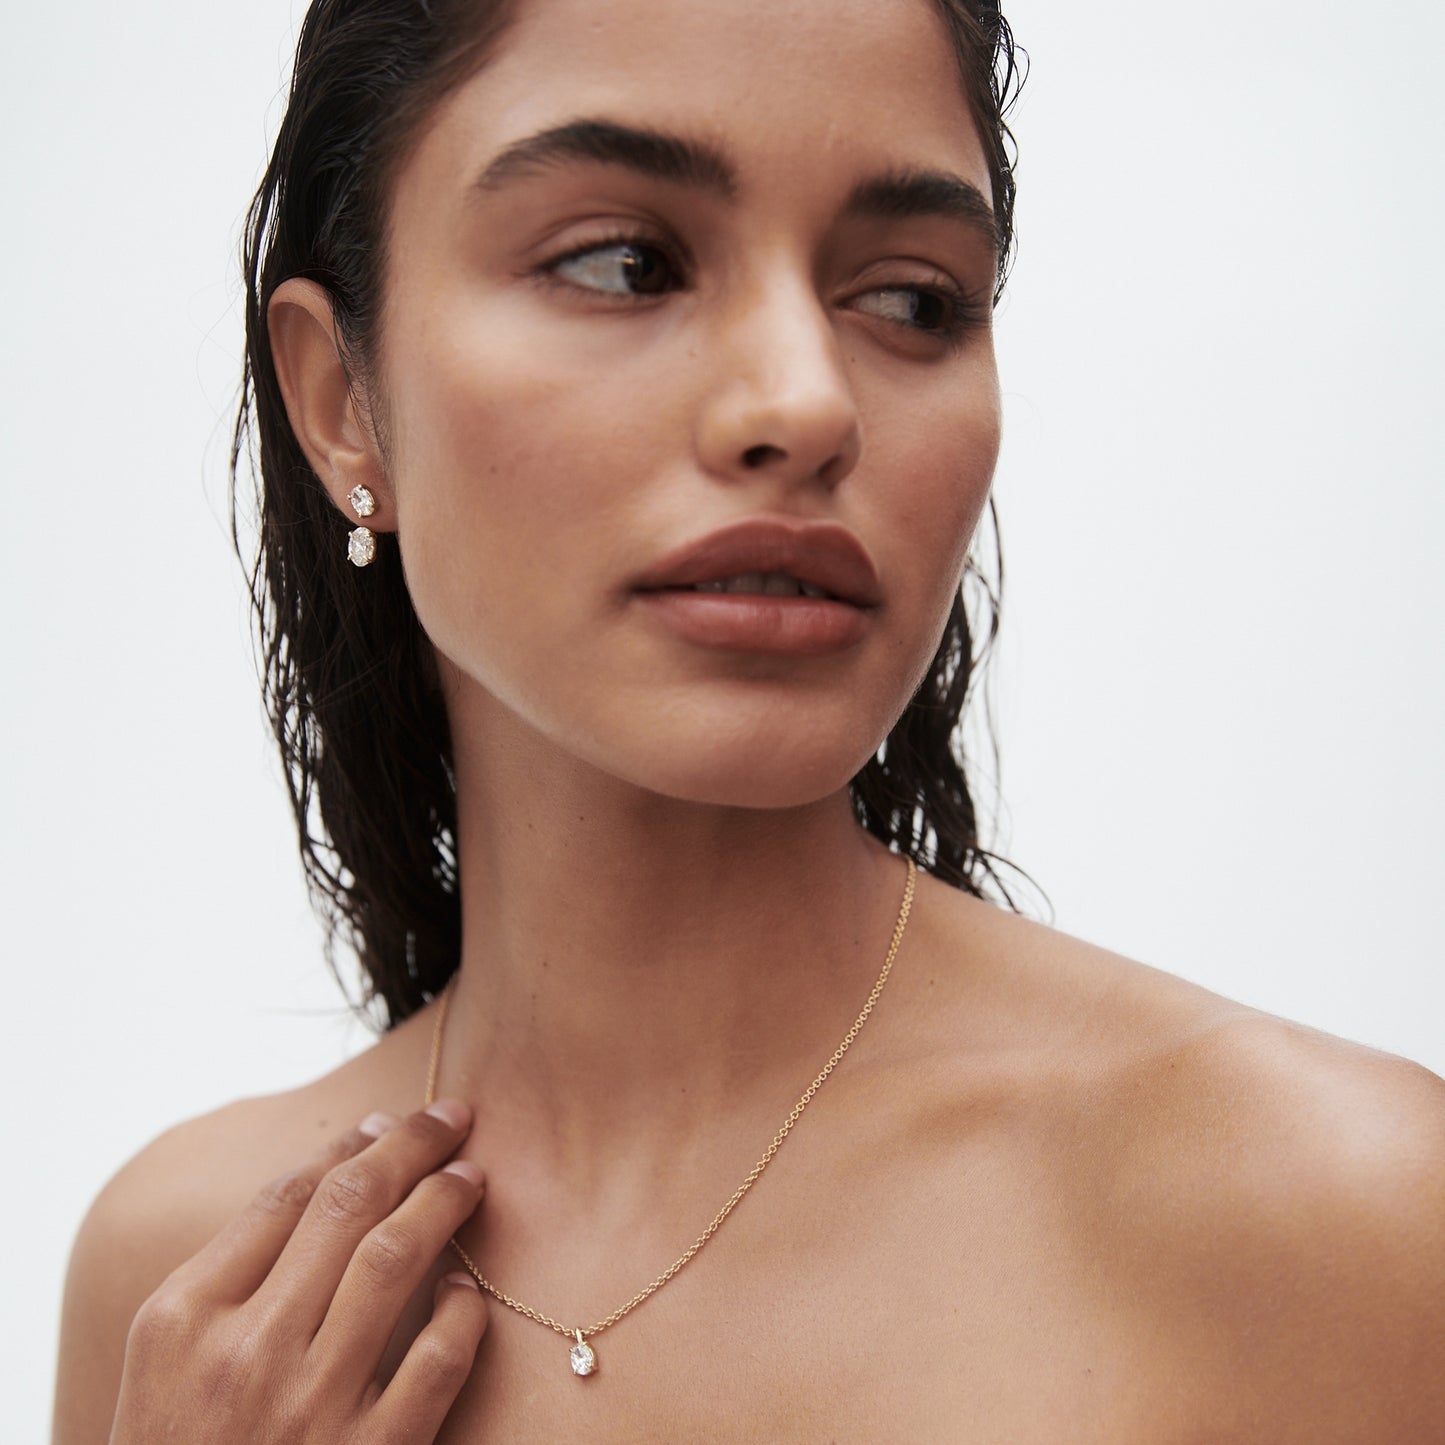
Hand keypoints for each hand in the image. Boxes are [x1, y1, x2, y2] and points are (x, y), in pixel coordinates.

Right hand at [108, 1101, 487, 1443]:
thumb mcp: (166, 1362)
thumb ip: (232, 1273)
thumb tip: (334, 1172)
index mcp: (182, 1318)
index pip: (283, 1197)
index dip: (348, 1148)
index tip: (388, 1123)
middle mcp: (244, 1351)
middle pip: (345, 1208)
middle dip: (409, 1146)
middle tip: (452, 1117)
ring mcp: (308, 1406)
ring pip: (395, 1260)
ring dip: (443, 1203)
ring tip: (470, 1177)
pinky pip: (437, 1359)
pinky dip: (463, 1311)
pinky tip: (470, 1290)